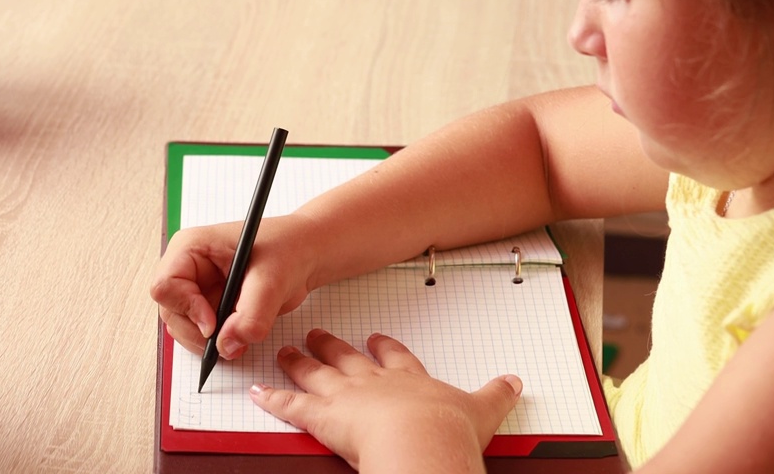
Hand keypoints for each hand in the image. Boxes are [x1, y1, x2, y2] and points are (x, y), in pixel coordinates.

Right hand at [150, 214, 317, 359]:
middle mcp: (188, 267)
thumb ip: (251, 315)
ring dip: (208, 340)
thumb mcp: (272, 280)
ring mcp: (197, 288)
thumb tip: (227, 346)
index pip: (165, 286)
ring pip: (183, 327)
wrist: (305, 254)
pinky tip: (240, 336)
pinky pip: (200, 333)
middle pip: (171, 311)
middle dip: (197, 332)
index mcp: (192, 247)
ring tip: (240, 336)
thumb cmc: (288, 249)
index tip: (214, 324)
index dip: (186, 308)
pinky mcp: (209, 306)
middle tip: (229, 341)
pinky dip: (218, 342)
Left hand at [249, 329, 522, 472]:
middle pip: (349, 359)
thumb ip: (495, 395)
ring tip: (285, 351)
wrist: (423, 440)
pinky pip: (292, 405)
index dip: (384, 348)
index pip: (395, 357)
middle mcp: (374, 383)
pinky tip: (258, 390)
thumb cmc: (446, 430)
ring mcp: (346, 397)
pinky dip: (272, 398)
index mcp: (409, 380)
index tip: (376, 338)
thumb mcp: (482, 411)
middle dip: (332, 346)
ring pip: (317, 374)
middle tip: (318, 334)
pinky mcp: (323, 417)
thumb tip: (515, 383)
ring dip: (299, 363)